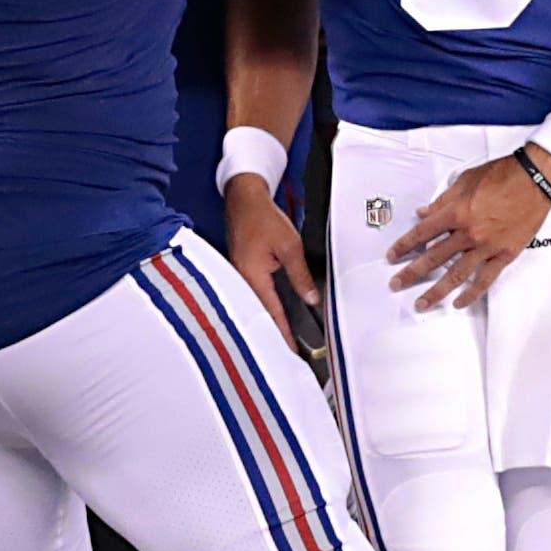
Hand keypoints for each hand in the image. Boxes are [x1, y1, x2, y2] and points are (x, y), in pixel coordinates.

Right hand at [224, 177, 318, 343]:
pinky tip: (273, 313)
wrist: (244, 198)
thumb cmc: (263, 218)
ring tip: (282, 339)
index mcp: (252, 276)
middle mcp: (241, 280)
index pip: (271, 313)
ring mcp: (239, 275)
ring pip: (256, 305)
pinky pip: (253, 294)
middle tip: (288, 352)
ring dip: (269, 320)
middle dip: (274, 333)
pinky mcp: (241, 269)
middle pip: (260, 314)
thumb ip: (300, 275)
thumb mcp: (289, 247)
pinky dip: (264, 306)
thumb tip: (311, 298)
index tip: (291, 351)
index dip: (283, 333)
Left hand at [388, 153, 550, 310]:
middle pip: (433, 258)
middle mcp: (468, 233)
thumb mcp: (465, 181)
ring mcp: (487, 247)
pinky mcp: (504, 254)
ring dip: (436, 291)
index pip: (422, 234)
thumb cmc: (502, 175)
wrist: (535, 180)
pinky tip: (459, 302)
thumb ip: (443, 200)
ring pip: (456, 274)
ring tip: (422, 304)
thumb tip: (424, 213)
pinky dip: (471, 293)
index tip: (393, 256)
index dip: (404, 246)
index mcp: (456, 212)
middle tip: (396, 284)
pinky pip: (485, 279)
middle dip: (411, 273)